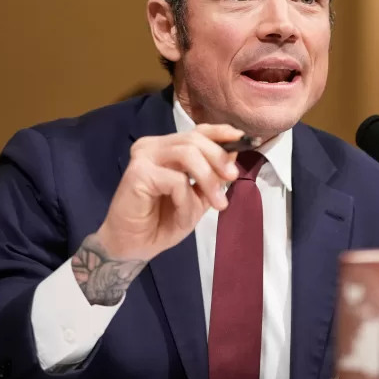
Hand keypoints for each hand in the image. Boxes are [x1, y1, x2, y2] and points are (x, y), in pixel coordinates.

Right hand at [72, 124, 242, 304]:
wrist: (133, 247)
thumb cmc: (162, 222)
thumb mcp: (197, 198)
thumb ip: (212, 176)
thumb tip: (233, 154)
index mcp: (166, 147)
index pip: (197, 131)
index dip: (221, 132)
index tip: (245, 140)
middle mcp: (153, 146)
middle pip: (194, 139)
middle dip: (219, 159)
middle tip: (233, 178)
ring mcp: (143, 157)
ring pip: (187, 153)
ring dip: (208, 179)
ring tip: (217, 204)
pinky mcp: (137, 173)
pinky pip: (176, 180)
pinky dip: (186, 200)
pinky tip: (183, 216)